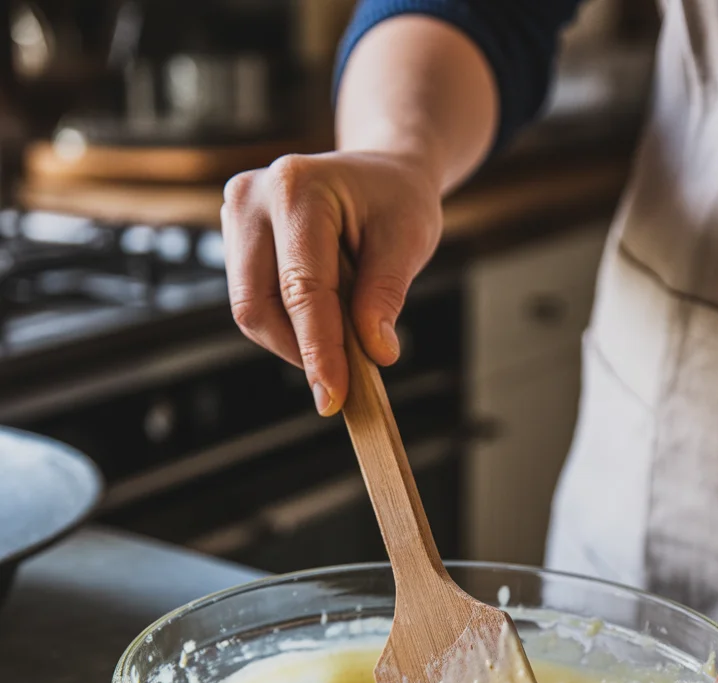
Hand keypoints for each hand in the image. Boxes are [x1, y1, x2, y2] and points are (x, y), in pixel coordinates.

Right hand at [220, 150, 442, 414]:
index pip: (301, 288)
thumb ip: (386, 295)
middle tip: (347, 375)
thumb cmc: (396, 201)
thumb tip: (376, 353)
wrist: (378, 174)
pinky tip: (322, 312)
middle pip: (258, 306)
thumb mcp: (409, 240)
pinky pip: (253, 302)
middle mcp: (252, 197)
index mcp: (297, 188)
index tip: (332, 399)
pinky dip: (289, 324)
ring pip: (251, 311)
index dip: (317, 350)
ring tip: (342, 327)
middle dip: (301, 350)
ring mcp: (234, 215)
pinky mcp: (233, 237)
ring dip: (295, 339)